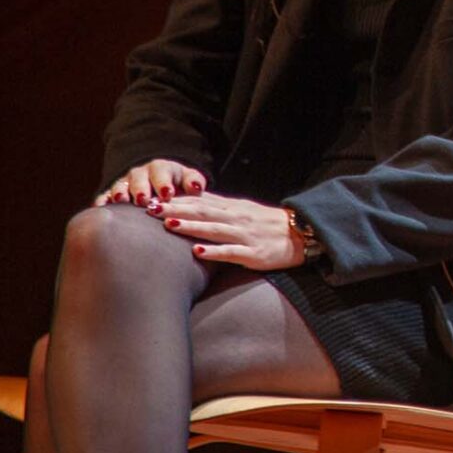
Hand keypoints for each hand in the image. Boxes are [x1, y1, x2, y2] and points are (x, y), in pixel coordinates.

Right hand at [96, 159, 207, 206]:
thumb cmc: (177, 184)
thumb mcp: (188, 179)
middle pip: (139, 178)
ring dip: (120, 193)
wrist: (160, 184)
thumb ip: (194, 182)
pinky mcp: (112, 193)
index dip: (163, 183)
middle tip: (144, 200)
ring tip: (121, 201)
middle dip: (141, 188)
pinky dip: (103, 200)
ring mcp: (124, 183)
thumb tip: (196, 188)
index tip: (167, 194)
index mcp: (160, 168)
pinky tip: (100, 208)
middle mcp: (140, 173)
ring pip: (120, 186)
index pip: (161, 173)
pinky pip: (105, 195)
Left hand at [156, 192, 304, 269]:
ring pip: (214, 229)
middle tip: (150, 208)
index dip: (176, 199)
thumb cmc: (269, 224)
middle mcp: (238, 218)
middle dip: (176, 209)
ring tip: (169, 224)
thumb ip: (220, 207)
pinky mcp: (254, 253)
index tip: (152, 198)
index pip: (200, 201)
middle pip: (203, 212)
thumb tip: (192, 200)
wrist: (303, 235)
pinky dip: (214, 251)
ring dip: (191, 226)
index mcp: (234, 208)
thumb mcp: (245, 210)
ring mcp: (245, 235)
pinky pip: (231, 252)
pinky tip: (198, 252)